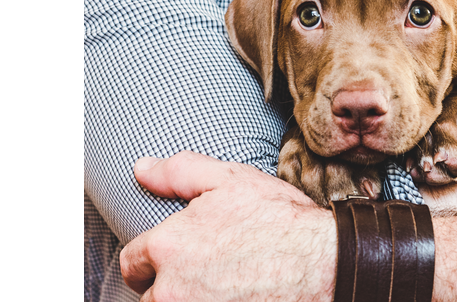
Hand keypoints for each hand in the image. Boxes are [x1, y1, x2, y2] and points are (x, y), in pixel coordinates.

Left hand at [120, 151, 336, 300]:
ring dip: (187, 301)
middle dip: (168, 288)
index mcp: (167, 247)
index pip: (132, 263)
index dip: (150, 260)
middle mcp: (171, 291)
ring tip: (220, 291)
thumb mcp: (231, 180)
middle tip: (203, 277)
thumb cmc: (280, 220)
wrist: (324, 264)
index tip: (173, 260)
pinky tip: (236, 298)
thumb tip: (141, 169)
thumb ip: (178, 173)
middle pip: (149, 297)